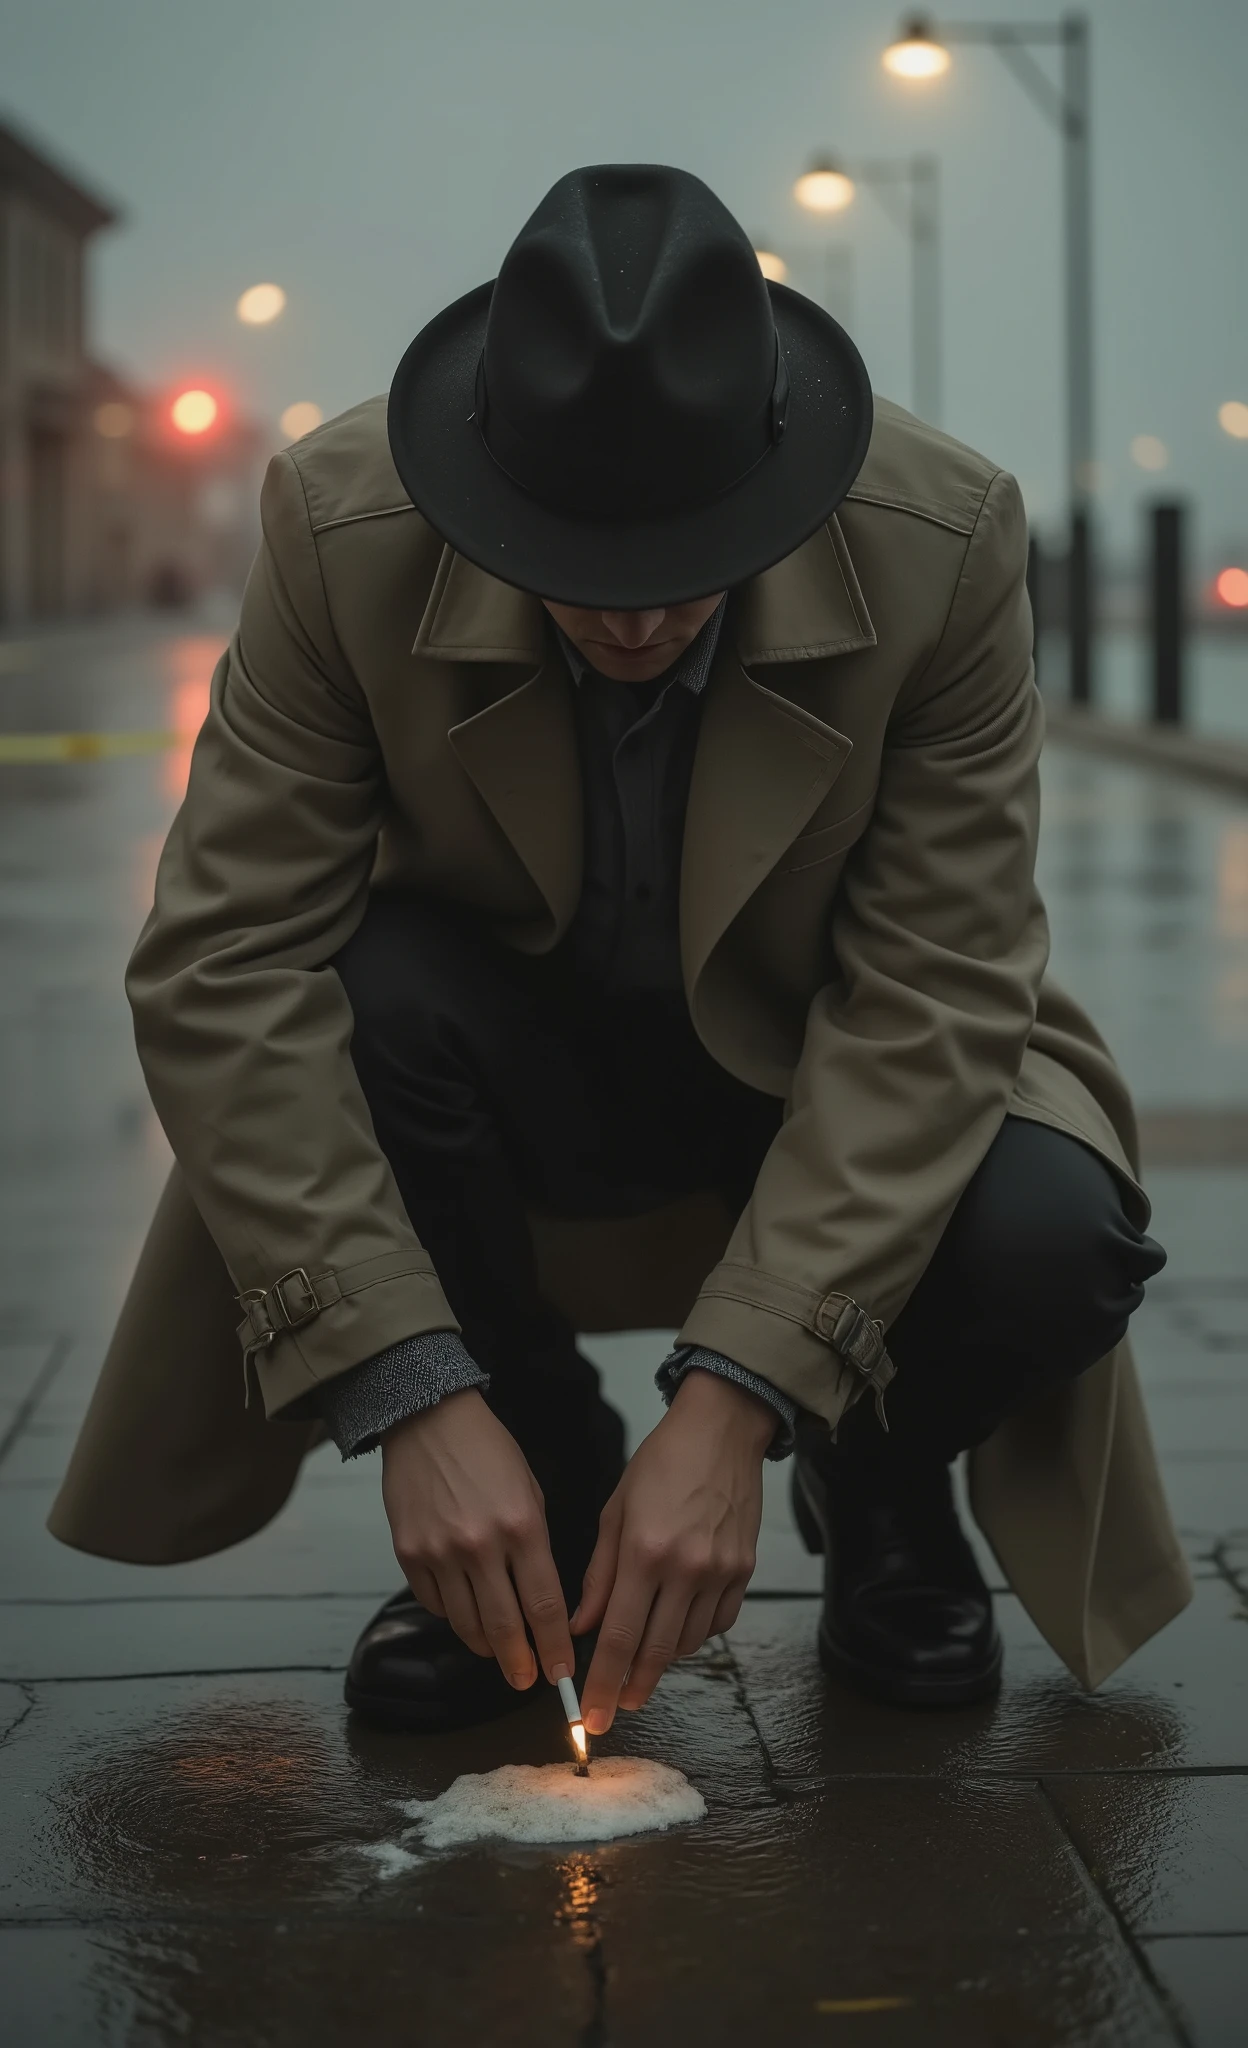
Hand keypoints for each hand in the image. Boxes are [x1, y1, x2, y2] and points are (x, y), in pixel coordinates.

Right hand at [380, 1388, 574, 1690]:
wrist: (428, 1419)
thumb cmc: (488, 1451)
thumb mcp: (530, 1491)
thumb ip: (536, 1547)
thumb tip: (541, 1602)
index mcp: (522, 1527)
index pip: (544, 1605)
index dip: (553, 1647)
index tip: (560, 1673)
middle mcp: (480, 1546)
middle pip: (504, 1627)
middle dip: (519, 1663)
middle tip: (526, 1680)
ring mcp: (440, 1552)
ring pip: (465, 1624)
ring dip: (485, 1645)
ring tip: (497, 1651)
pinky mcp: (409, 1553)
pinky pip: (433, 1603)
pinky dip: (451, 1615)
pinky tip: (464, 1612)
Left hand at [573, 1370, 771, 1734]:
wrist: (721, 1432)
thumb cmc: (661, 1464)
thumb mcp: (615, 1512)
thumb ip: (599, 1575)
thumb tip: (581, 1627)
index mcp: (644, 1552)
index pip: (619, 1637)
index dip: (604, 1683)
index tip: (592, 1716)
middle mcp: (685, 1569)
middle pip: (654, 1652)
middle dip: (631, 1689)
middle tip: (614, 1710)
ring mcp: (720, 1573)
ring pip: (687, 1643)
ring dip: (660, 1662)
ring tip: (639, 1667)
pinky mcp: (743, 1571)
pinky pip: (717, 1624)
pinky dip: (693, 1636)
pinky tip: (675, 1631)